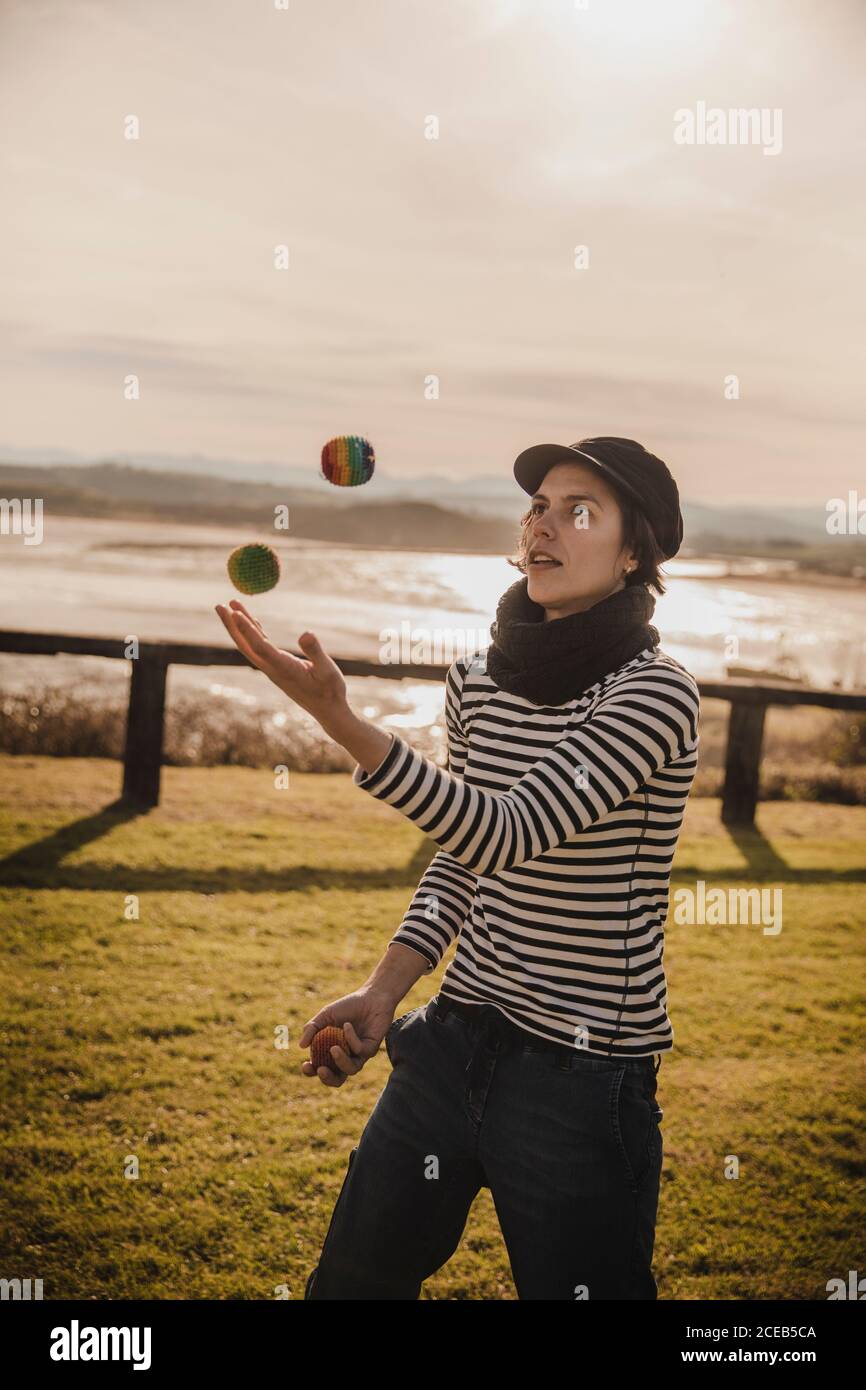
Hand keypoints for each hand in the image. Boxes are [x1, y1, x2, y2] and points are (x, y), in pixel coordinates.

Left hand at [215, 599, 347, 728]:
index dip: (247, 629)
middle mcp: (273, 668)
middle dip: (231, 625)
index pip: (260, 646)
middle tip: (218, 605)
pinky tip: (252, 620)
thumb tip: (306, 633)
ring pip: (250, 645)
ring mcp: (273, 668)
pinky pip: (260, 647)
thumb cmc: (330, 690)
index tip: (235, 612)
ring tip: (229, 605)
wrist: (327, 710)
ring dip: (238, 626)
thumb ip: (316, 652)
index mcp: (284, 668)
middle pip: (246, 645)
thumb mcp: (328, 670)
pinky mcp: (277, 667)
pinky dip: (253, 631)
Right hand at [297, 987, 399, 1087]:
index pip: (319, 1068)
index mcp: (331, 1051)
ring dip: (341, 1061)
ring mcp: (359, 1054)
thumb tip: (301, 1046)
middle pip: (336, 1080)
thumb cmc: (348, 1006)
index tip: (305, 1064)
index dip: (311, 1071)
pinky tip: (347, 1025)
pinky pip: (360, 1051)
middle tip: (320, 1070)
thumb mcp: (326, 1015)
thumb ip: (312, 1028)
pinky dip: (351, 1039)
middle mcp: (346, 1056)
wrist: (371, 996)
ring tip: (334, 1048)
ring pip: (351, 1070)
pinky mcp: (371, 1049)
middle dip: (327, 1078)